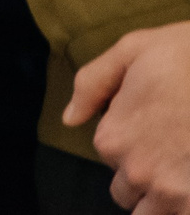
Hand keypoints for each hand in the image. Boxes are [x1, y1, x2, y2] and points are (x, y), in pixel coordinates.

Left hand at [68, 20, 189, 210]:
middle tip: (173, 151)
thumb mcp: (133, 50)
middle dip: (147, 178)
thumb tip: (70, 118)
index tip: (157, 125)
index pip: (110, 157)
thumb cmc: (189, 55)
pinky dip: (183, 205)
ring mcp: (174, 193)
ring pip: (156, 213)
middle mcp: (138, 172)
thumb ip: (92, 84)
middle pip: (129, 194)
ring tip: (182, 168)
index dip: (132, 143)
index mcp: (113, 137)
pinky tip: (189, 184)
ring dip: (166, 200)